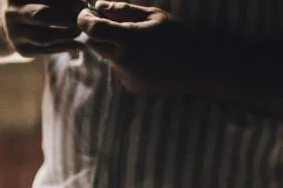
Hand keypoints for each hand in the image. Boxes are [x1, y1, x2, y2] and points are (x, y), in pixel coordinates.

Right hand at [4, 0, 85, 56]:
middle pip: (41, 15)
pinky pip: (46, 51)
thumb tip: (84, 3)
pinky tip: (79, 46)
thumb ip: (63, 1)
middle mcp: (12, 12)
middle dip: (66, 17)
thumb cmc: (38, 2)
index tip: (82, 3)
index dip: (67, 1)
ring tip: (80, 30)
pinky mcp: (21, 49)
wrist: (16, 22)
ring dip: (67, 35)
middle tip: (82, 17)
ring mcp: (14, 33)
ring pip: (44, 37)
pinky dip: (65, 48)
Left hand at [77, 1, 202, 94]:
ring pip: (108, 57)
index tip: (87, 13)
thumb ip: (123, 10)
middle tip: (113, 24)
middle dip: (98, 33)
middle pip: (94, 44)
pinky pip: (120, 69)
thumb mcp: (154, 15)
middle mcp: (124, 60)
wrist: (198, 68)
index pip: (92, 29)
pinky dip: (127, 62)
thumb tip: (99, 5)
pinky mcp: (131, 86)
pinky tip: (148, 60)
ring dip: (116, 47)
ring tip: (142, 45)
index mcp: (130, 39)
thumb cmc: (178, 36)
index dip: (84, 19)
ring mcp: (127, 76)